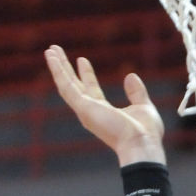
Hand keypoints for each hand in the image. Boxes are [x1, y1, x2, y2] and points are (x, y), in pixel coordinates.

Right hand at [44, 46, 165, 166]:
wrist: (142, 145)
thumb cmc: (145, 133)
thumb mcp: (143, 107)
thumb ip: (136, 92)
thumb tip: (130, 76)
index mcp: (104, 113)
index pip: (91, 90)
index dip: (86, 74)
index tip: (81, 60)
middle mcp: (92, 113)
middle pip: (74, 86)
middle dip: (65, 69)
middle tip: (57, 52)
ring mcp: (85, 111)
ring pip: (66, 85)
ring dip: (57, 67)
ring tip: (50, 51)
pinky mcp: (83, 108)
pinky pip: (66, 86)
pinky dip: (58, 71)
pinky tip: (52, 57)